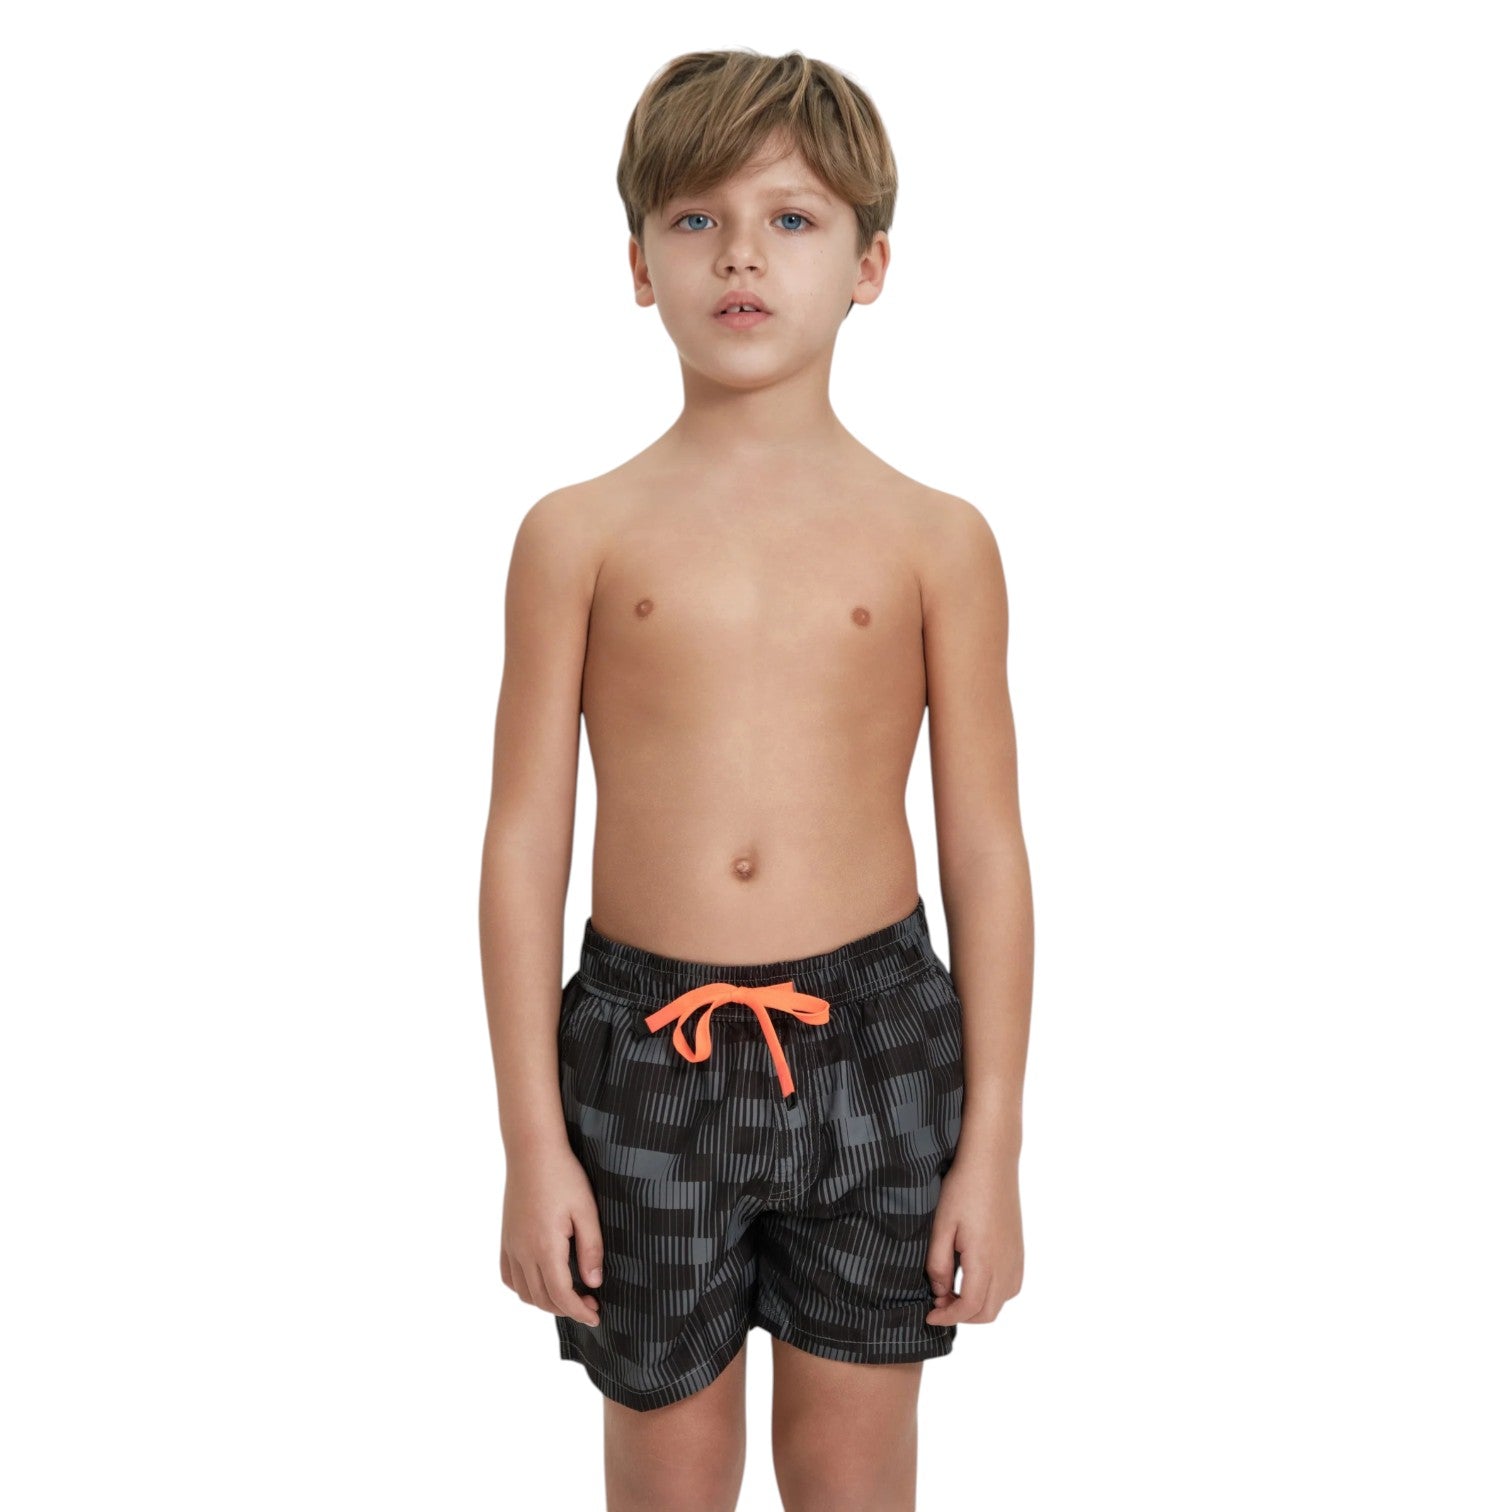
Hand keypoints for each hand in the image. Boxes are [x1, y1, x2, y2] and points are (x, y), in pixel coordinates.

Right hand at [500, 1142, 603, 1328]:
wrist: (532, 1151)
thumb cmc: (564, 1176)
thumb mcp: (587, 1210)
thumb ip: (591, 1249)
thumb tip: (593, 1283)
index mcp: (545, 1247)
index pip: (562, 1295)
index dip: (579, 1312)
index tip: (596, 1316)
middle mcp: (523, 1252)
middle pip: (542, 1299)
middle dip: (567, 1309)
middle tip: (590, 1304)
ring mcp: (511, 1246)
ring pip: (524, 1292)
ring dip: (546, 1302)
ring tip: (569, 1296)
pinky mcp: (506, 1238)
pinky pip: (509, 1276)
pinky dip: (524, 1289)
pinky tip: (541, 1282)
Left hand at [923, 1150, 1023, 1326]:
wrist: (992, 1162)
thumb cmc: (963, 1189)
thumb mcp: (941, 1226)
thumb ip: (937, 1264)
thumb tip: (940, 1292)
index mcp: (985, 1260)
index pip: (969, 1307)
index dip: (947, 1317)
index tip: (929, 1315)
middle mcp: (1006, 1264)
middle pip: (988, 1312)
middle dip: (962, 1316)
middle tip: (938, 1302)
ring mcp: (1016, 1258)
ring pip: (1002, 1302)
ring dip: (978, 1306)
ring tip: (953, 1291)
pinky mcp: (1019, 1250)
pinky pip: (1011, 1286)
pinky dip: (993, 1294)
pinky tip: (975, 1279)